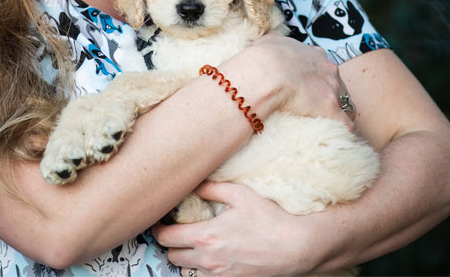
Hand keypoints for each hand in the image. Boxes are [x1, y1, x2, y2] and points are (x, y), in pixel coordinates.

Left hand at [153, 181, 320, 276]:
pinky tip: (208, 256)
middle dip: (169, 243)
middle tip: (174, 230)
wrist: (294, 247)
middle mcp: (208, 260)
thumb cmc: (267, 218)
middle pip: (172, 257)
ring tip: (190, 243)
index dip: (157, 229)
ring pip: (185, 271)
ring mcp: (219, 275)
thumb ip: (211, 188)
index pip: (166, 237)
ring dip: (183, 258)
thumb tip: (194, 184)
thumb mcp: (239, 194)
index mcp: (206, 236)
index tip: (158, 222)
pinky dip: (200, 270)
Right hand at [220, 34, 354, 128]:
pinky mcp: (332, 109)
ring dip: (338, 114)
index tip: (310, 88)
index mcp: (315, 55)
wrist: (265, 73)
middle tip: (316, 107)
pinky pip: (345, 124)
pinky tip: (334, 136)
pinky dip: (341, 130)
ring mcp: (332, 89)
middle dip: (330, 96)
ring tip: (327, 125)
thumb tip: (270, 43)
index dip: (319, 80)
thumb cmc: (263, 58)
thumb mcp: (268, 41)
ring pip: (346, 105)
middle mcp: (329, 70)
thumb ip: (275, 42)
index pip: (325, 68)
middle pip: (339, 86)